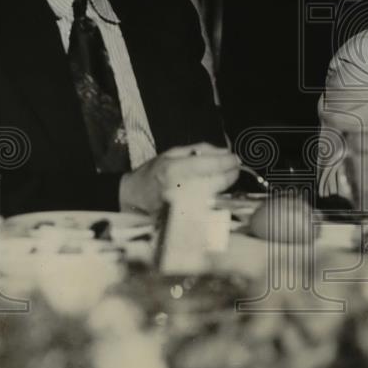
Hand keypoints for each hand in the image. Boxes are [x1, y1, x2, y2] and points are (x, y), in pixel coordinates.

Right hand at [119, 143, 239, 214]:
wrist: (132, 199)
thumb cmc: (151, 173)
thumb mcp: (171, 153)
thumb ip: (200, 150)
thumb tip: (225, 151)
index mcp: (176, 169)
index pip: (213, 165)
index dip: (229, 161)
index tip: (235, 159)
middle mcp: (181, 188)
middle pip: (219, 182)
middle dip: (232, 173)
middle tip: (234, 168)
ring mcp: (184, 205)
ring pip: (217, 194)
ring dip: (223, 185)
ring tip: (221, 178)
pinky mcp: (186, 217)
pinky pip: (209, 205)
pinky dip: (214, 197)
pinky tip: (211, 191)